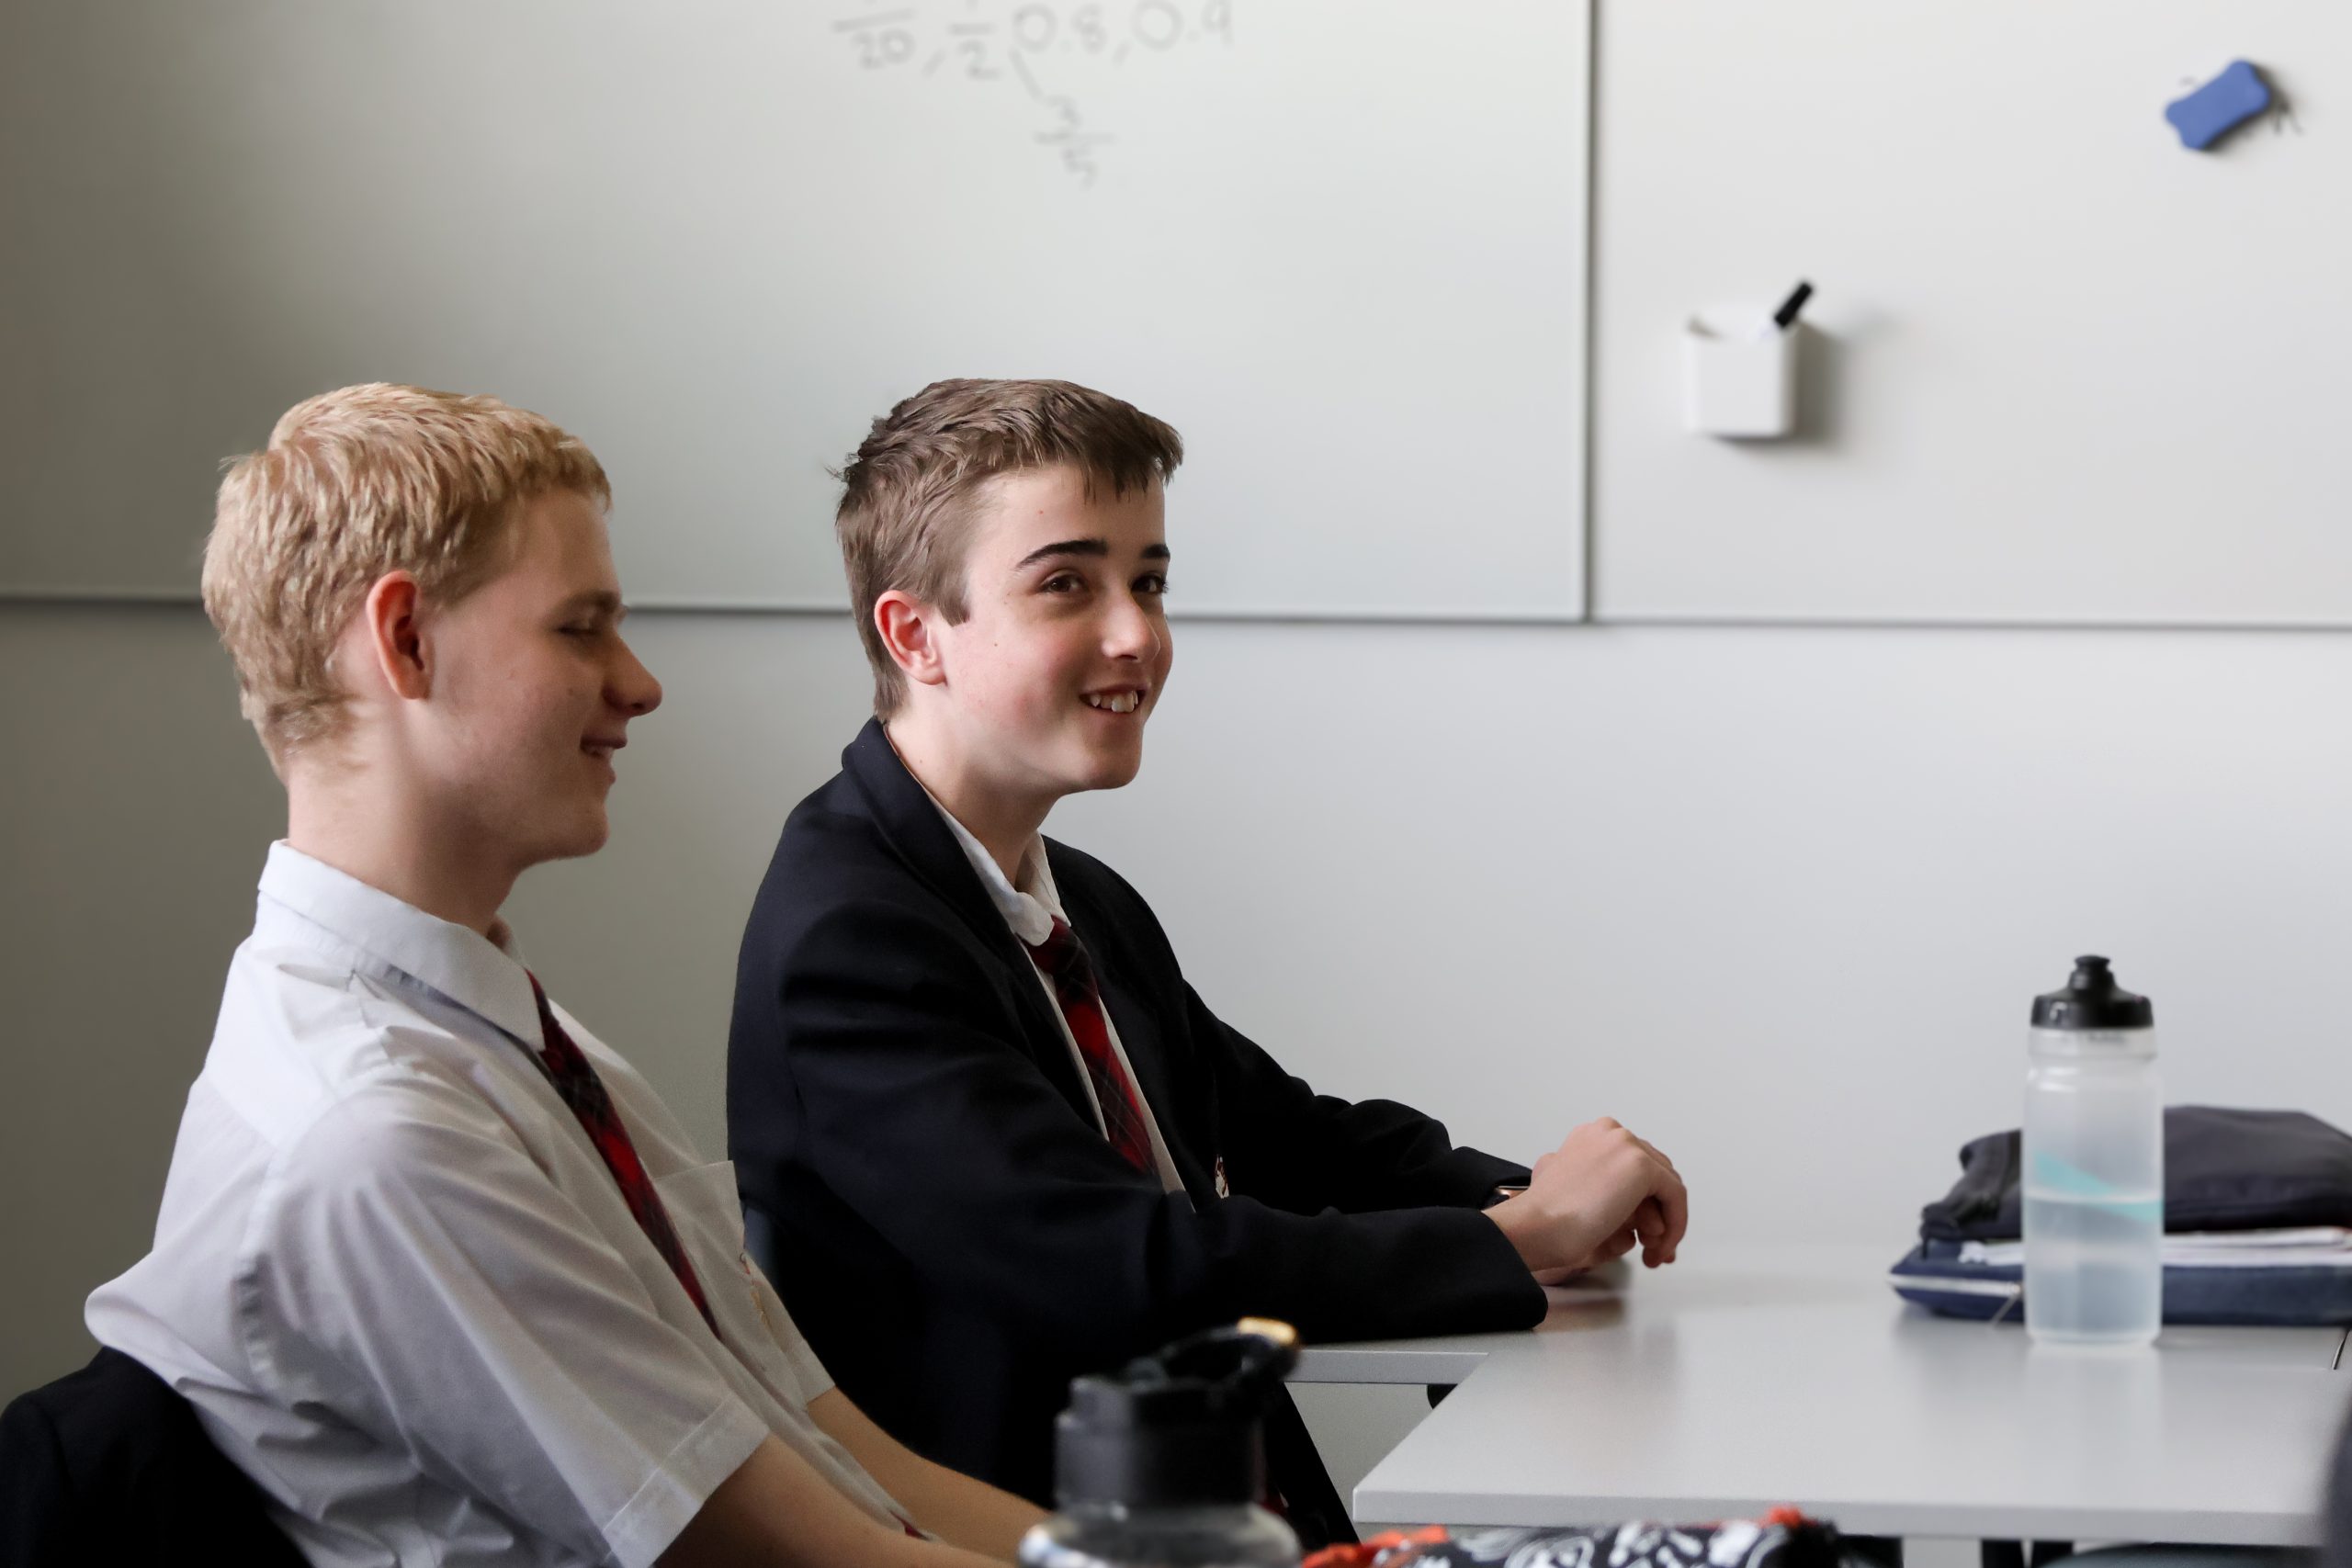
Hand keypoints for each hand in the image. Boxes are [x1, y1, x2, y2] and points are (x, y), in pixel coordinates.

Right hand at [1487, 1118, 1686, 1274]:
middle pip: (1656, 1174)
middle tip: (1650, 1249)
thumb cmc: (1547, 1220)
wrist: (1536, 1225)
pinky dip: (1675, 1226)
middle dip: (1659, 1215)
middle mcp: (1609, 1131)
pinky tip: (1659, 1249)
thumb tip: (1648, 1212)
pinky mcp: (1641, 1165)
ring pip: (1668, 1187)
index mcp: (1591, 1135)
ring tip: (1651, 1254)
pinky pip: (1676, 1197)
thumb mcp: (1579, 1191)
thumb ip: (1609, 1187)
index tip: (1642, 1235)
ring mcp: (1626, 1145)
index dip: (1646, 1203)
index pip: (1636, 1165)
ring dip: (1666, 1224)